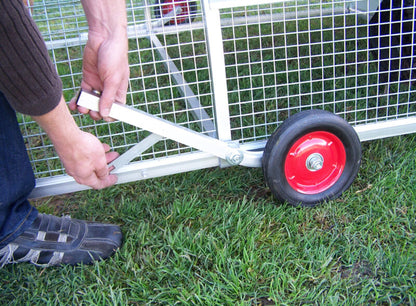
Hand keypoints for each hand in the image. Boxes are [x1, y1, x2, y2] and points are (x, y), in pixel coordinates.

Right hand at [34, 96, 118, 189]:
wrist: (66, 135)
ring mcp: (72, 164)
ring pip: (90, 163)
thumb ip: (103, 171)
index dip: (109, 181)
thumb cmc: (82, 148)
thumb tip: (104, 175)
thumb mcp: (100, 162)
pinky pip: (84, 157)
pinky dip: (93, 153)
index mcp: (84, 178)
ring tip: (111, 152)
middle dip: (107, 167)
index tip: (115, 178)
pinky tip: (100, 146)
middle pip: (95, 173)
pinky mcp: (70, 155)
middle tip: (115, 162)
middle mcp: (76, 173)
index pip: (98, 185)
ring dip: (102, 158)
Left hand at [69, 0, 128, 120]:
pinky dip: (78, 99)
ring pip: (91, 102)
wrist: (104, 37)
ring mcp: (98, 85)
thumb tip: (105, 114)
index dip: (110, 115)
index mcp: (119, 91)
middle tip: (90, 111)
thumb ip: (108, 97)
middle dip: (95, 112)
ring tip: (81, 108)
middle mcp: (109, 90)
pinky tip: (74, 104)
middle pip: (102, 107)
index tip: (102, 117)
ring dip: (85, 107)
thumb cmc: (115, 56)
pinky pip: (82, 93)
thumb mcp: (113, 79)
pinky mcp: (88, 79)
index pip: (116, 109)